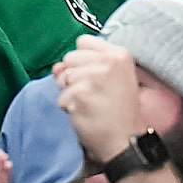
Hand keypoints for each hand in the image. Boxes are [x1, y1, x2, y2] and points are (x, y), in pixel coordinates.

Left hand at [53, 38, 146, 162]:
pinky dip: (68, 109)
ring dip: (70, 94)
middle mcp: (107, 61)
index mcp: (119, 54)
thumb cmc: (120, 111)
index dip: (82, 60)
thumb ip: (85, 66)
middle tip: (92, 94)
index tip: (93, 76)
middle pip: (70, 58)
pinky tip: (85, 115)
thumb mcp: (113, 80)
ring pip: (63, 78)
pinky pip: (61, 98)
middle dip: (74, 76)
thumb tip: (56, 67)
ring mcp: (93, 77)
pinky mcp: (79, 94)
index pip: (83, 41)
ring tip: (90, 105)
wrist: (126, 140)